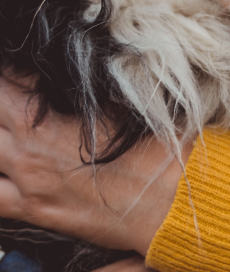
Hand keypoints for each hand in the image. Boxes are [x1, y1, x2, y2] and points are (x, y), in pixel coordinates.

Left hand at [0, 75, 184, 253]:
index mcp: (44, 120)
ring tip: (8, 125)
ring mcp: (26, 182)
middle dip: (1, 98)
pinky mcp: (34, 210)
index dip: (12, 70)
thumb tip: (78, 64)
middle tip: (12, 93)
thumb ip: (90, 87)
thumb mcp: (125, 105)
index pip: (9, 81)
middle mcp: (25, 150)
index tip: (20, 61)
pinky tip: (4, 171)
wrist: (170, 201)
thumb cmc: (155, 150)